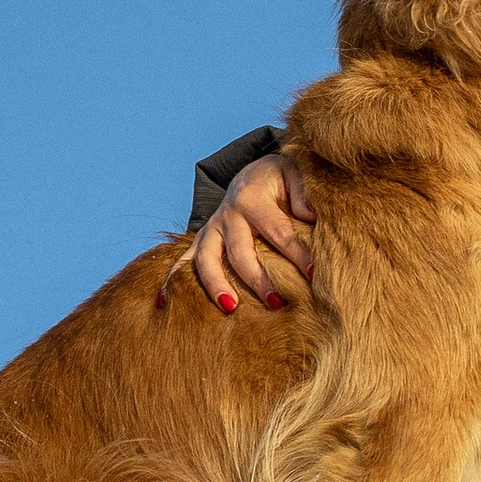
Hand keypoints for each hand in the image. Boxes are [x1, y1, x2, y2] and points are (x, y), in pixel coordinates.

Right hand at [185, 154, 314, 312]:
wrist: (252, 173)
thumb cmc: (279, 178)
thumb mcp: (294, 173)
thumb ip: (304, 193)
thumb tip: (310, 216)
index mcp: (252, 197)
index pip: (278, 232)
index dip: (298, 254)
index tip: (315, 275)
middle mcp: (227, 214)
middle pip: (240, 252)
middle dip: (258, 279)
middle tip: (278, 303)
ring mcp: (212, 228)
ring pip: (206, 259)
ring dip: (216, 285)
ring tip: (232, 308)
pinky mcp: (203, 239)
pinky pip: (184, 261)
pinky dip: (172, 281)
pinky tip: (165, 305)